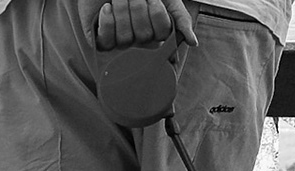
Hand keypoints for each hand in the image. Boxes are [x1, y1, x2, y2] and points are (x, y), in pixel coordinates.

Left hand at [80, 0, 199, 49]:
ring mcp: (121, 41)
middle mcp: (141, 40)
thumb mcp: (168, 0)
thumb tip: (193, 43)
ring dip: (121, 11)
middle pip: (144, 36)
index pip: (163, 33)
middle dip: (137, 8)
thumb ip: (181, 19)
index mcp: (157, 31)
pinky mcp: (101, 40)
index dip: (157, 14)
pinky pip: (106, 40)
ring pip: (126, 38)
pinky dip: (108, 21)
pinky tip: (107, 7)